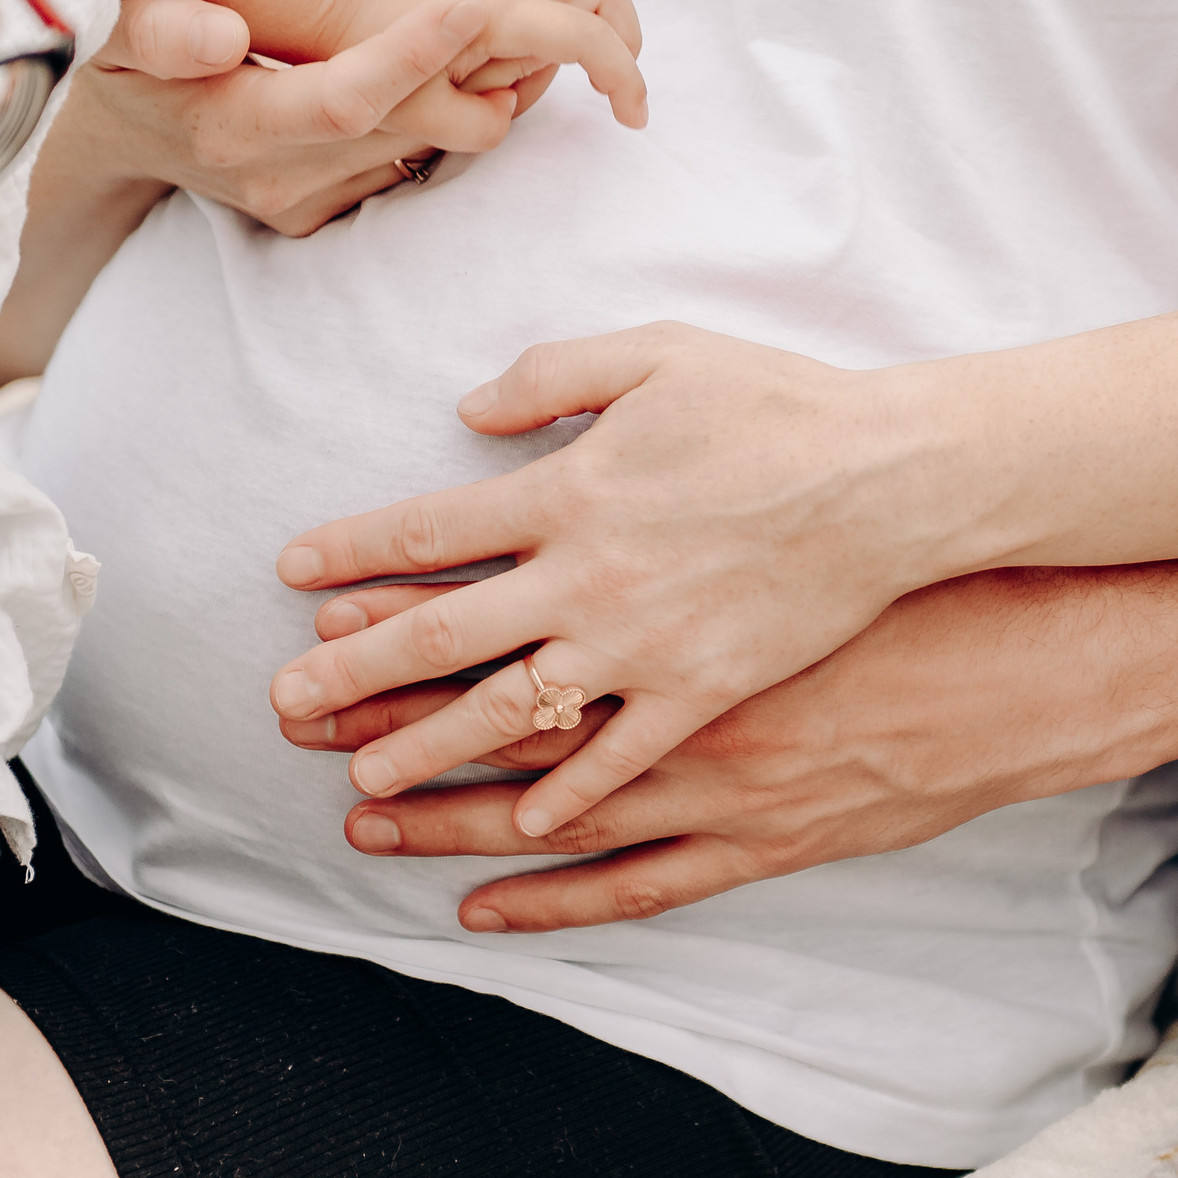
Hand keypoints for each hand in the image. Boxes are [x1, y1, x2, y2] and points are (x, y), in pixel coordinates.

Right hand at [76, 0, 518, 235]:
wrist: (121, 145)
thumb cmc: (121, 65)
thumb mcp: (108, 33)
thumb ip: (157, 33)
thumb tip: (220, 36)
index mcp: (227, 127)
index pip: (338, 100)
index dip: (408, 55)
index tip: (469, 5)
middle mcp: (274, 177)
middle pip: (399, 125)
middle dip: (465, 69)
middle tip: (518, 6)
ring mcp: (304, 203)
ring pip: (414, 146)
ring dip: (463, 93)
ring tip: (502, 28)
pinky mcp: (325, 215)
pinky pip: (402, 164)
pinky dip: (437, 119)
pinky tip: (460, 73)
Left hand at [268, 323, 969, 838]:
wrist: (894, 480)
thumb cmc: (779, 406)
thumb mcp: (660, 353)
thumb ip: (554, 375)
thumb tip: (471, 410)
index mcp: (572, 491)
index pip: (432, 528)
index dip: (355, 552)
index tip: (292, 575)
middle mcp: (591, 577)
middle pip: (447, 634)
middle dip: (355, 669)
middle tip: (283, 703)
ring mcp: (648, 646)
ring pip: (515, 713)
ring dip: (430, 747)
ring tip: (363, 777)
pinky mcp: (708, 693)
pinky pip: (621, 758)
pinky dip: (568, 793)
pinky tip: (523, 824)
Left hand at [331, 0, 647, 129]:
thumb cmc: (357, 51)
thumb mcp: (416, 114)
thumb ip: (480, 126)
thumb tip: (510, 108)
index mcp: (500, 11)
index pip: (590, 38)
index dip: (624, 79)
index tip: (631, 118)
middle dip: (624, 34)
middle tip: (616, 83)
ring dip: (579, 34)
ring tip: (539, 83)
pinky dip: (541, 28)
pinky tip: (499, 66)